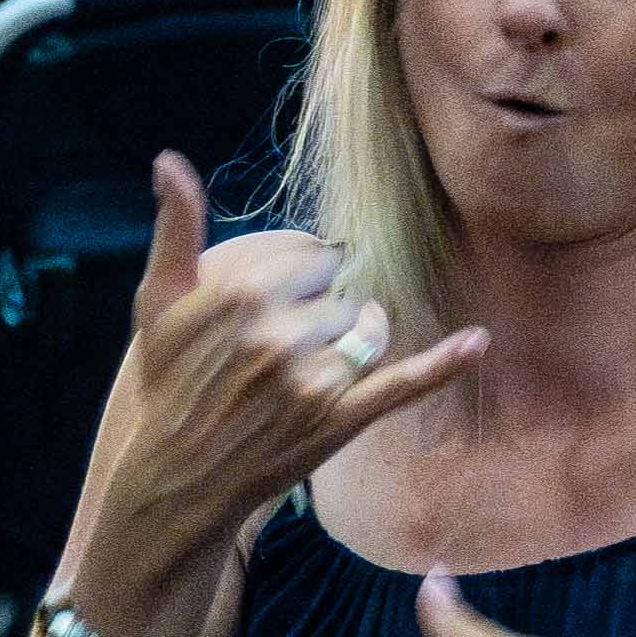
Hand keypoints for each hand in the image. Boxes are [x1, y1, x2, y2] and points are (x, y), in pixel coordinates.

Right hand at [62, 154, 485, 636]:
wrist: (175, 477)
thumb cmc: (167, 384)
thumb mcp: (158, 302)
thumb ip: (175, 228)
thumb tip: (169, 159)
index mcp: (244, 293)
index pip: (311, 256)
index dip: (298, 277)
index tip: (274, 302)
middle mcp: (282, 334)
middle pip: (339, 293)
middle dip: (320, 312)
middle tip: (279, 349)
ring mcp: (314, 380)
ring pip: (365, 331)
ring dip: (351, 339)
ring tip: (311, 365)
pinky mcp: (338, 421)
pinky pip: (400, 383)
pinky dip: (442, 364)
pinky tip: (477, 341)